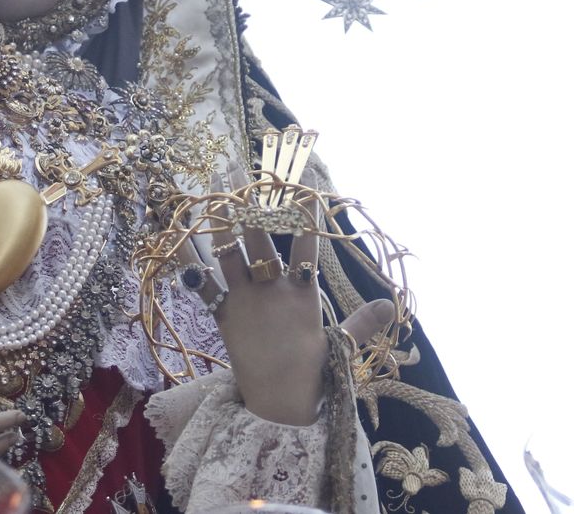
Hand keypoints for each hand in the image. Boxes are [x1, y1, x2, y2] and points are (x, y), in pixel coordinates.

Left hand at [180, 204, 394, 425]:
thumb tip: (393, 304)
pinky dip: (191, 264)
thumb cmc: (312, 374)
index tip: (301, 183)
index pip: (306, 243)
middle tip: (238, 169)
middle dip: (249, 200)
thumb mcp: (341, 345)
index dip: (304, 212)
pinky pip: (203, 284)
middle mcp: (272, 289)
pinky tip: (179, 239)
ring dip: (220, 218)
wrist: (278, 404)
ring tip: (212, 189)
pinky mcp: (223, 315)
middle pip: (259, 235)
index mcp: (303, 293)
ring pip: (229, 251)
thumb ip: (363, 320)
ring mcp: (245, 300)